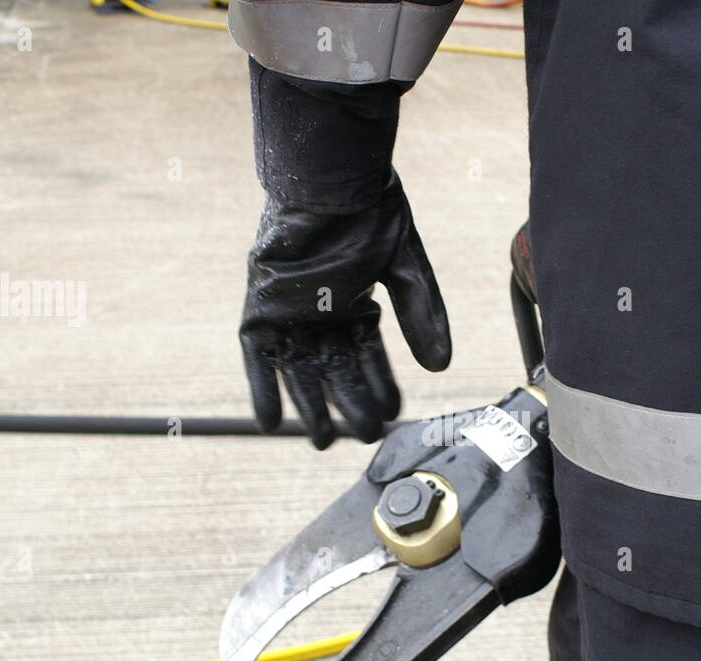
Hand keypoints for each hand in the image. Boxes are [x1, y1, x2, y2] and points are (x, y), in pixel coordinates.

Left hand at [240, 169, 449, 449]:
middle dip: (348, 404)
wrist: (330, 180)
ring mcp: (290, 312)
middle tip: (361, 436)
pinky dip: (263, 387)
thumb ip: (422, 314)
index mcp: (355, 305)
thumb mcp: (406, 268)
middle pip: (335, 371)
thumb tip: (441, 366)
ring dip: (308, 406)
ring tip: (322, 440)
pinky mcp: (261, 307)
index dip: (379, 386)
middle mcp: (322, 315)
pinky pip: (258, 355)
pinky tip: (270, 422)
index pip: (368, 357)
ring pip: (299, 370)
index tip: (391, 413)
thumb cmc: (369, 212)